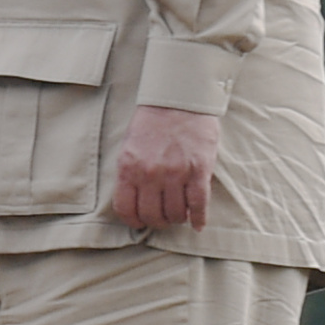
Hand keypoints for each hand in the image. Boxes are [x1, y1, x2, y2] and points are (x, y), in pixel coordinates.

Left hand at [109, 103, 219, 231]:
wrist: (178, 100)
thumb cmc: (152, 123)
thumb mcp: (129, 147)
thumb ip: (130, 173)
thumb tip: (134, 200)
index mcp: (128, 168)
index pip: (126, 208)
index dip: (133, 221)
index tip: (140, 222)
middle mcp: (150, 174)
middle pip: (152, 215)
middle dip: (157, 222)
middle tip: (162, 219)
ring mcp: (175, 173)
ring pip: (175, 213)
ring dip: (177, 219)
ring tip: (178, 216)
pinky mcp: (199, 170)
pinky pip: (198, 204)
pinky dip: (198, 218)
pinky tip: (198, 225)